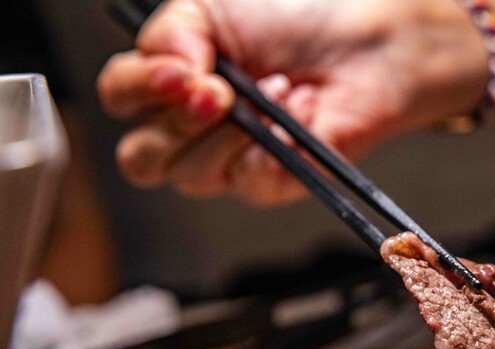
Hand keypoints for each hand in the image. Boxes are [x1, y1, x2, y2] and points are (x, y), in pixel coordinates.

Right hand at [98, 0, 486, 205]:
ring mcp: (230, 160)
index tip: (182, 71)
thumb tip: (167, 71)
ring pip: (190, 176)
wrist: (369, 44)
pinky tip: (300, 111)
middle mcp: (193, 127)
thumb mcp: (215, 4)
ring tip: (276, 87)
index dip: (140, 88)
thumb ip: (170, 33)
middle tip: (220, 91)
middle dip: (177, 125)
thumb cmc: (300, 18)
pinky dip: (274, 143)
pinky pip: (247, 181)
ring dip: (232, 130)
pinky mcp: (272, 182)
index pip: (122, 99)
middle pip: (142, 160)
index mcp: (172, 79)